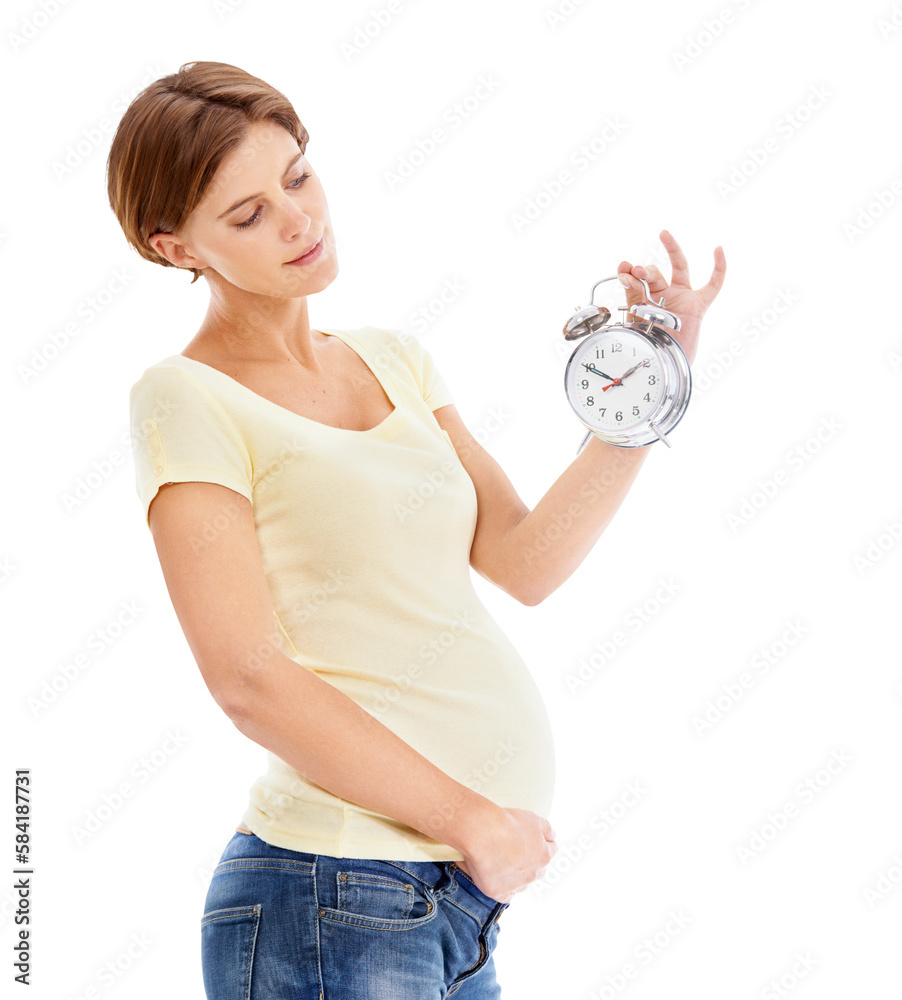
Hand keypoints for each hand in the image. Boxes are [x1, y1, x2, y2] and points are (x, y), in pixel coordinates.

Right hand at [456, 807, 556, 903]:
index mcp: (543, 856)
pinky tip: (497, 877)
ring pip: (522, 883)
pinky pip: (506, 895)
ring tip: (502, 861)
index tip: (532, 840)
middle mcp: (533, 874)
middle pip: (537, 870)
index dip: (541, 843)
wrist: (482, 834)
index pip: (551, 851)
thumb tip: (552, 836)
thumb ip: (547, 828)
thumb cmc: (506, 824)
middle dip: (530, 861)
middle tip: (515, 849)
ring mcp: (516, 885)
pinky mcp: (498, 892)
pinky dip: (504, 888)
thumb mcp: (533, 818)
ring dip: (516, 875)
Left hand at [617, 229, 725, 366]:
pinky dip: (718, 267)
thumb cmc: (648, 348)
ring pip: (680, 267)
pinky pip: (713, 285)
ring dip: (672, 249)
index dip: (629, 274)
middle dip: (644, 270)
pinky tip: (718, 249)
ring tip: (664, 235)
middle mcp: (662, 297)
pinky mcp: (698, 305)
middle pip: (654, 274)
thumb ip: (633, 296)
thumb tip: (626, 274)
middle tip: (636, 270)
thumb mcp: (636, 319)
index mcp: (644, 301)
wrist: (664, 368)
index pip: (637, 280)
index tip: (622, 269)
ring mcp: (681, 298)